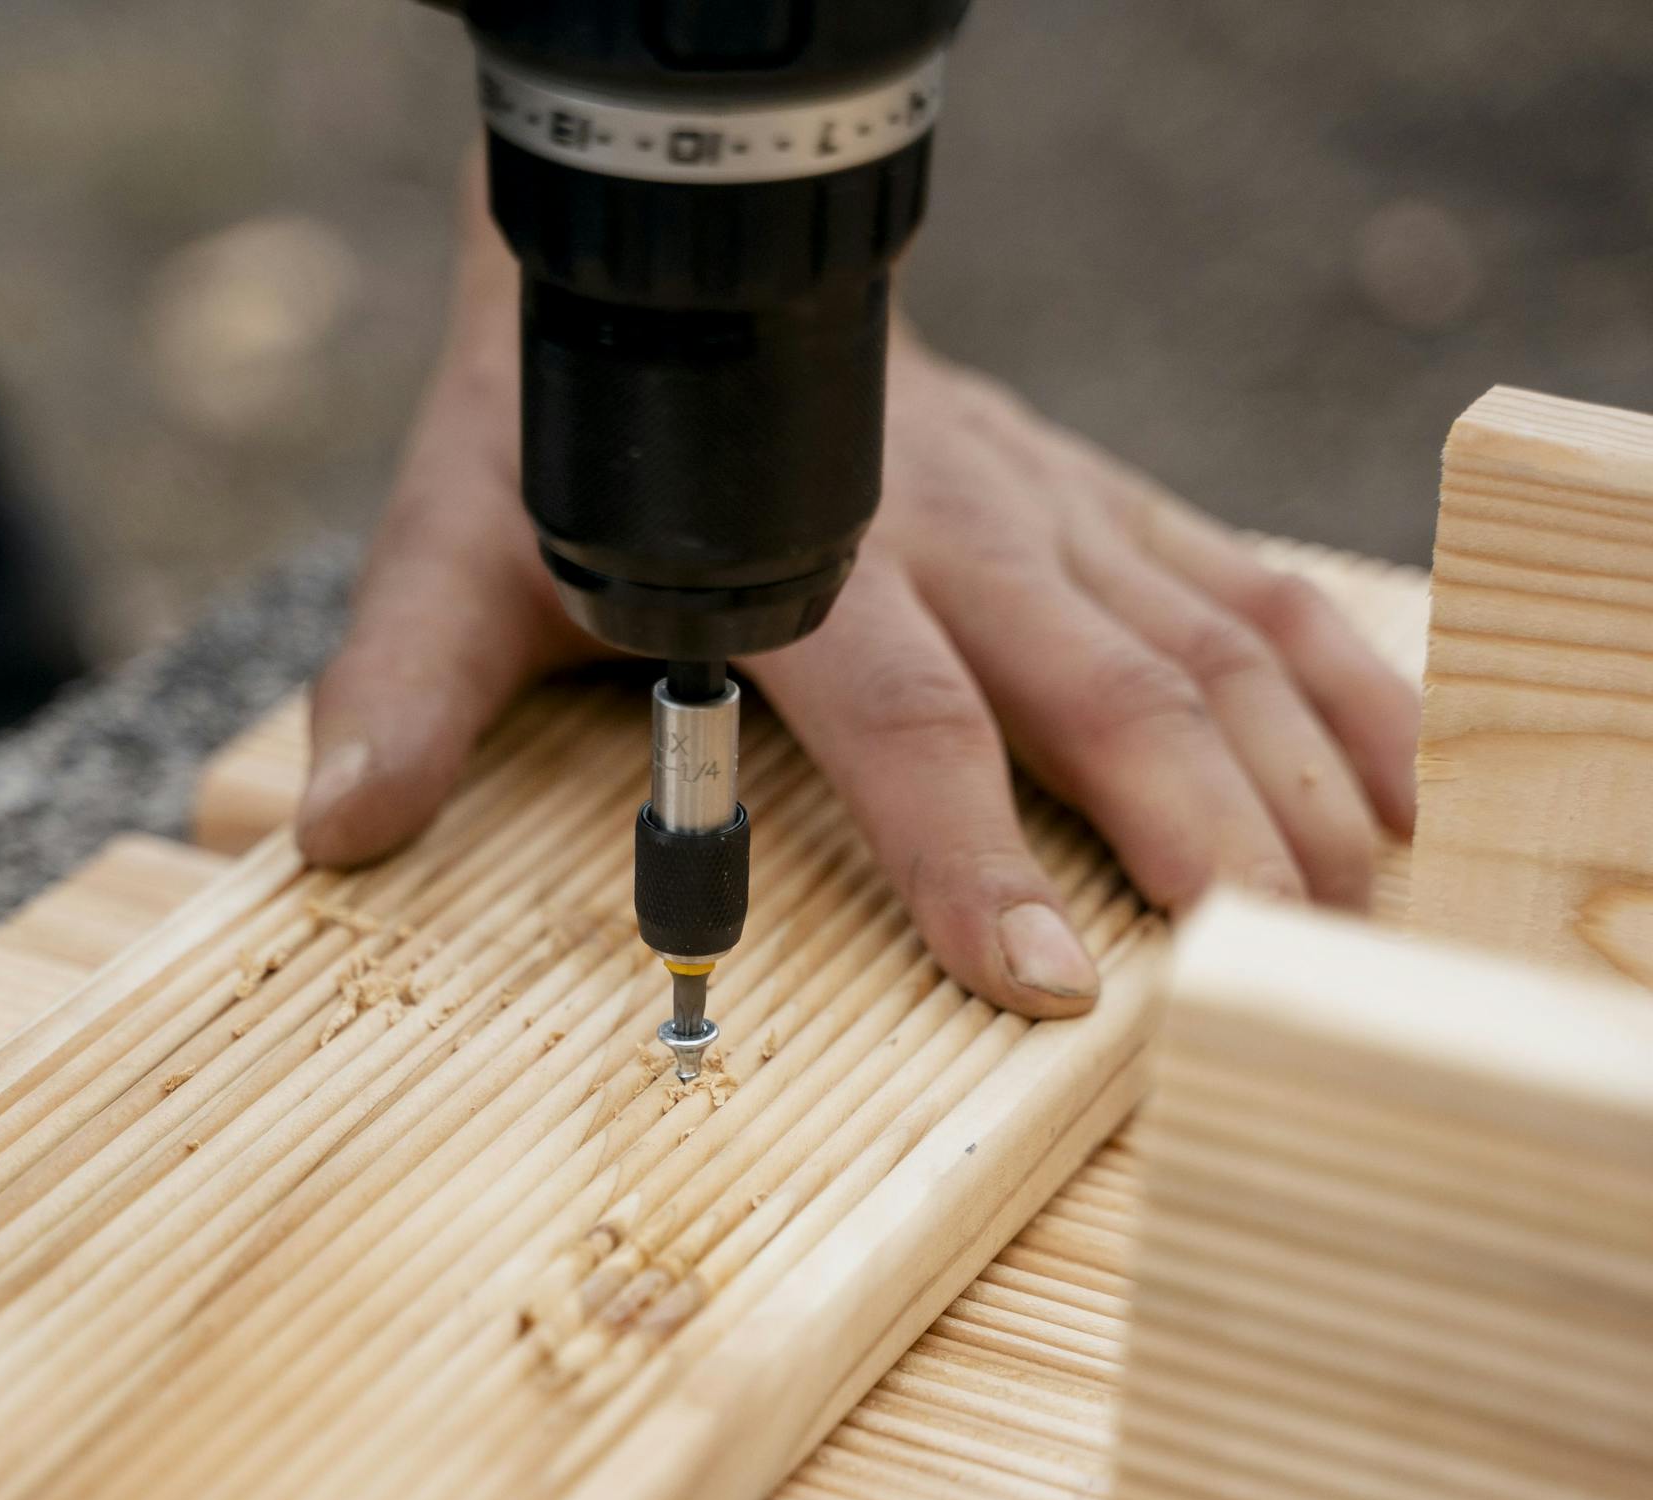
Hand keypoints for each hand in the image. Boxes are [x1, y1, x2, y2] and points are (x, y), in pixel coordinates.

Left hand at [300, 204, 1417, 1019]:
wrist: (677, 266)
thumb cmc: (578, 434)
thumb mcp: (461, 550)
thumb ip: (405, 690)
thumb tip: (344, 842)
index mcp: (807, 564)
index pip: (909, 721)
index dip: (973, 854)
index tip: (1044, 980)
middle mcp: (957, 531)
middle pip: (1112, 694)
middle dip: (1204, 844)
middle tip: (1264, 986)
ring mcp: (1047, 508)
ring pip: (1211, 644)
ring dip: (1296, 782)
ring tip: (1360, 919)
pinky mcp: (1096, 501)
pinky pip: (1247, 587)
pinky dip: (1341, 685)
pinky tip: (1403, 782)